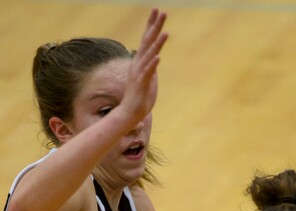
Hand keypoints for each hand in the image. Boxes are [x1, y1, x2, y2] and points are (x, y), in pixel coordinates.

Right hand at [118, 9, 168, 130]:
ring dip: (157, 43)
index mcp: (141, 61)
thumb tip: (156, 58)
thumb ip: (152, 68)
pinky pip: (148, 72)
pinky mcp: (141, 84)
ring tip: (165, 32)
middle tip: (162, 12)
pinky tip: (158, 57)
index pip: (147, 39)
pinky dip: (153, 64)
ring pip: (149, 55)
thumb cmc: (140, 98)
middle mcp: (139, 63)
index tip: (157, 11)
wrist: (129, 113)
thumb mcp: (149, 80)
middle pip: (148, 41)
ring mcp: (139, 73)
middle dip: (155, 26)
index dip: (152, 25)